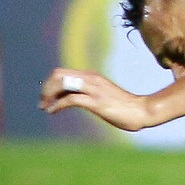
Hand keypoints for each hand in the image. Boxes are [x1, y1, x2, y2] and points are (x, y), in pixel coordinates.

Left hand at [39, 68, 153, 130]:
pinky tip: (52, 112)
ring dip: (48, 95)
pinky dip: (57, 105)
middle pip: (58, 75)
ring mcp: (94, 89)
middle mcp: (92, 79)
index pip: (62, 72)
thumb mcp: (103, 94)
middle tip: (42, 103)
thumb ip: (88, 93)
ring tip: (44, 107)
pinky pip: (70, 99)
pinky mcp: (96, 102)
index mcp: (92, 76)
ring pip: (62, 83)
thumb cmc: (124, 106)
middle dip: (46, 88)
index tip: (46, 98)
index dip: (49, 84)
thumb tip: (70, 99)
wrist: (143, 111)